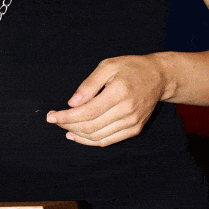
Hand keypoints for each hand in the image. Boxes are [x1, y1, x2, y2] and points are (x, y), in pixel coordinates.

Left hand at [46, 54, 167, 146]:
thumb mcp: (107, 66)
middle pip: (91, 126)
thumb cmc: (130, 68)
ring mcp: (133, 122)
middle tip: (54, 119)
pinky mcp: (135, 129)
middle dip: (68, 125)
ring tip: (63, 127)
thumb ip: (88, 85)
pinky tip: (77, 136)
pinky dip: (90, 141)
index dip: (66, 117)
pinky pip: (108, 140)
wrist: (158, 77)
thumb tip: (72, 103)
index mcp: (119, 93)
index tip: (51, 117)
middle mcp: (127, 111)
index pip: (87, 112)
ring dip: (77, 134)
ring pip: (98, 137)